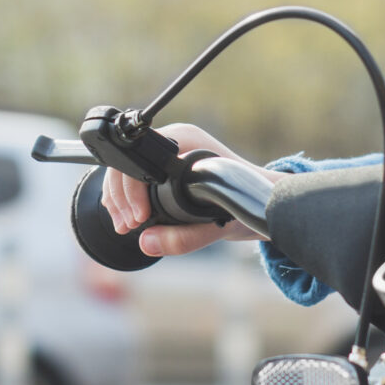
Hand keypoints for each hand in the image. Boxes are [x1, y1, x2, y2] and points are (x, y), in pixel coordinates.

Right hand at [99, 122, 274, 256]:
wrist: (264, 202)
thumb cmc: (248, 206)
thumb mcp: (218, 227)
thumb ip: (184, 238)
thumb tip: (146, 242)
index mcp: (185, 143)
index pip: (140, 157)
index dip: (131, 189)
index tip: (138, 218)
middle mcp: (175, 142)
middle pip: (128, 163)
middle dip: (121, 197)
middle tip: (128, 226)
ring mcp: (170, 153)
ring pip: (128, 170)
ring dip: (120, 200)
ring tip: (126, 227)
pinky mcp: (168, 168)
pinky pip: (137, 178)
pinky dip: (128, 199)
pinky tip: (129, 219)